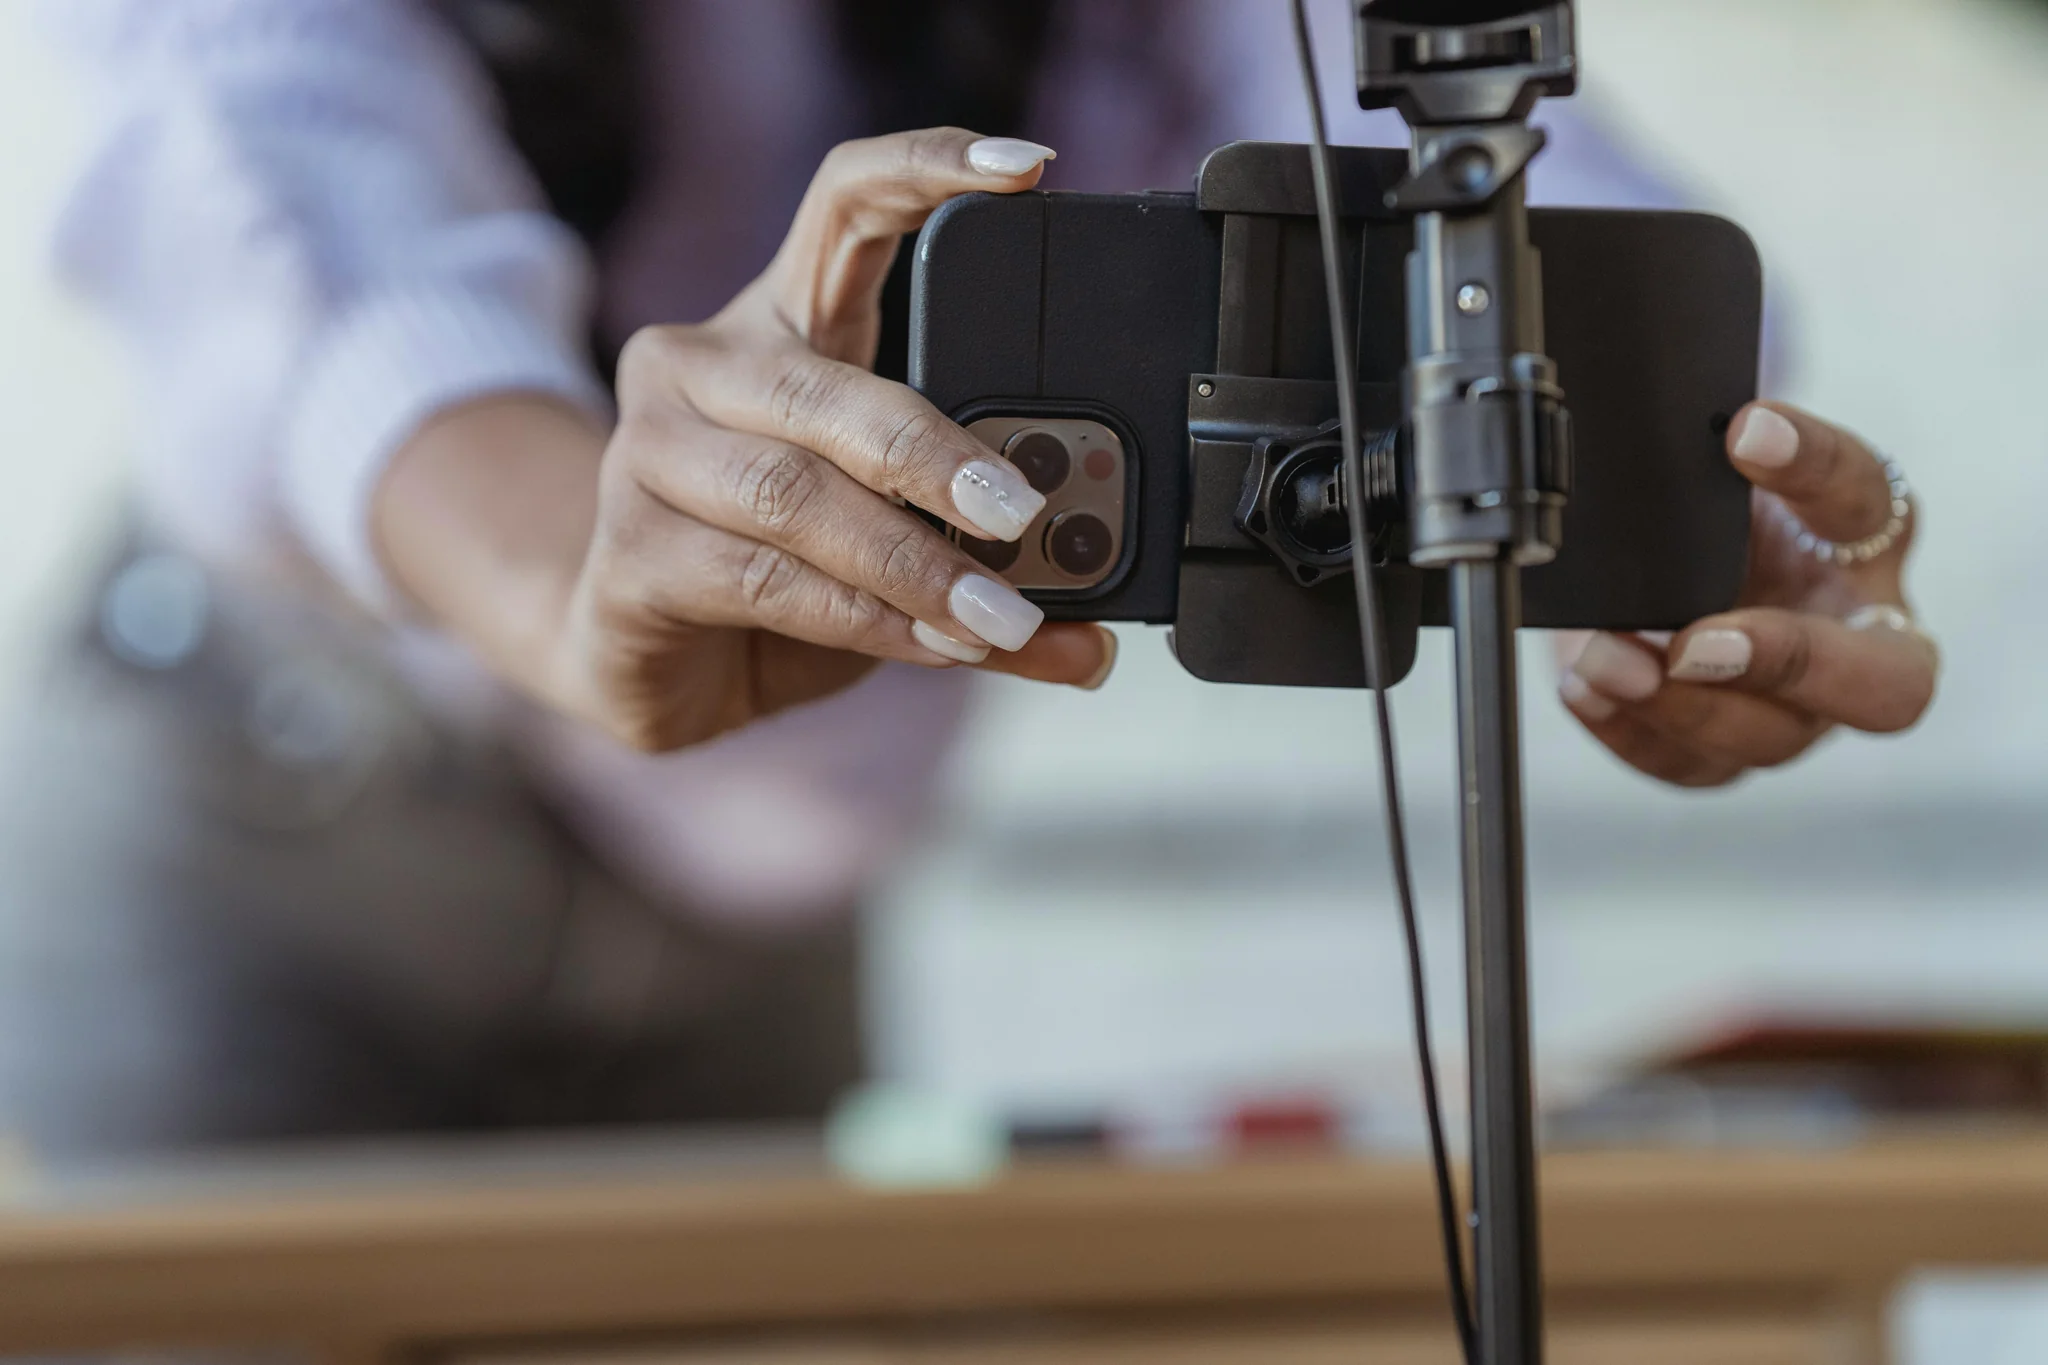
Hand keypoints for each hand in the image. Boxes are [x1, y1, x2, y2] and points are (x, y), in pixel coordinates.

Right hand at [379, 130, 1114, 753]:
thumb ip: (981, 558)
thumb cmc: (783, 570)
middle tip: (1024, 512)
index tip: (1027, 168)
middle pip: (824, 386)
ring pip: (790, 493)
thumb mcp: (894, 541)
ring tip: (1000, 616)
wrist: (648, 657)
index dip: (927, 168)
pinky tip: (929, 644)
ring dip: (911, 565)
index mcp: (783, 320)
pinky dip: (864, 620)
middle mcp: (700, 364)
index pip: (844, 202)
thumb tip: (1093, 619)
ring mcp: (647, 453)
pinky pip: (762, 580)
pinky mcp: (628, 554)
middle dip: (935, 454)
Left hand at [1555, 401, 1938, 786]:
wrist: (1663, 556)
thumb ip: (1717, 447)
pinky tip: (1586, 691)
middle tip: (1693, 641)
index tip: (1744, 432)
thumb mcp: (1716, 462)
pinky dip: (1632, 733)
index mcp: (1869, 539)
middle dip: (1785, 665)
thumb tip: (1713, 430)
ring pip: (1772, 739)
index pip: (1866, 499)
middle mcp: (1858, 636)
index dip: (1812, 464)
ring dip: (1683, 708)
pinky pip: (1692, 766)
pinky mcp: (1726, 749)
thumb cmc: (1710, 507)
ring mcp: (1797, 708)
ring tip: (1605, 663)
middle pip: (1880, 684)